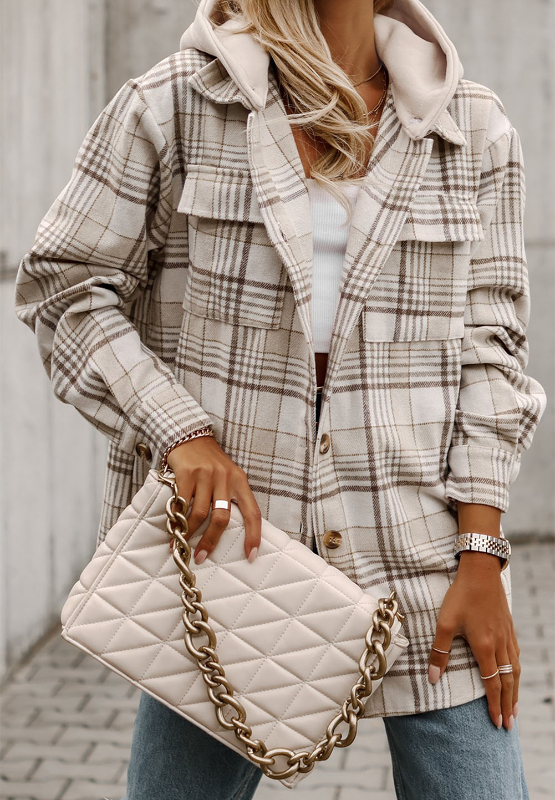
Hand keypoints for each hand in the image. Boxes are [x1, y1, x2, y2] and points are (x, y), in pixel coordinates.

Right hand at [166, 436, 261, 563]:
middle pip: (222, 518)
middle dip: (211, 541)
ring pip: (200, 514)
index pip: (253, 512)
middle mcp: (225, 478)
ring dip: (189, 533)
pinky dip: (176, 518)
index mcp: (240, 481)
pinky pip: (182, 502)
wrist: (189, 436)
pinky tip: (172, 527)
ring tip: (181, 543)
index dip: (254, 535)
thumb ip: (229, 497)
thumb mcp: (227, 476)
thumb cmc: (209, 462)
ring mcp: (206, 475)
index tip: (251, 555)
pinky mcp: (187, 473)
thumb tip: (224, 531)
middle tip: (201, 556)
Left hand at [427, 553, 519, 730]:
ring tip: (514, 708)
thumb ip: (439, 652)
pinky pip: (516, 655)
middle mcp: (500, 644)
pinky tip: (514, 674)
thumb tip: (432, 679)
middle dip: (507, 705)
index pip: (492, 683)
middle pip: (508, 681)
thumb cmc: (460, 596)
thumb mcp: (444, 623)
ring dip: (515, 691)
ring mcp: (507, 635)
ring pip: (515, 670)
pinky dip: (516, 671)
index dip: (494, 705)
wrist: (481, 570)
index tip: (496, 723)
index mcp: (484, 646)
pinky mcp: (508, 626)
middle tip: (508, 726)